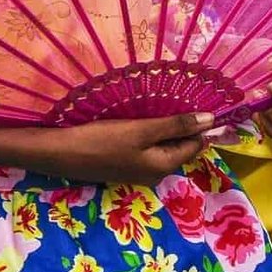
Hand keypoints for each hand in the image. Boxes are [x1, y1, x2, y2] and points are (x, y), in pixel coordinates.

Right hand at [30, 112, 212, 183]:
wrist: (60, 154)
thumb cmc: (102, 141)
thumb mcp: (143, 131)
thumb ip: (177, 125)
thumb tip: (211, 120)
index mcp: (165, 167)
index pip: (195, 145)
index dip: (199, 125)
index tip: (200, 102)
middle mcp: (156, 173)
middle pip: (179, 146)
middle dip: (181, 126)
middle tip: (179, 98)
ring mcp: (140, 171)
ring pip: (162, 146)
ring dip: (164, 128)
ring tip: (161, 105)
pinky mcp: (125, 164)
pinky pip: (147, 148)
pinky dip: (148, 133)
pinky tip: (141, 118)